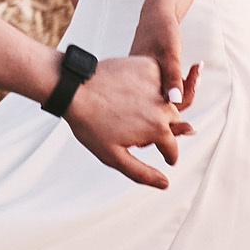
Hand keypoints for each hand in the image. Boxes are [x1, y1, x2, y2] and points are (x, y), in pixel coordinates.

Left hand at [62, 55, 193, 189]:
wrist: (75, 89)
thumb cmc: (90, 123)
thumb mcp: (114, 156)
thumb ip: (142, 173)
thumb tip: (164, 183)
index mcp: (158, 129)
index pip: (173, 148)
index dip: (168, 156)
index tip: (167, 158)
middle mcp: (163, 105)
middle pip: (174, 123)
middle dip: (164, 130)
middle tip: (143, 130)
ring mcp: (157, 83)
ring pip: (168, 101)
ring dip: (159, 107)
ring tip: (137, 110)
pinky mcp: (149, 66)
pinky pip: (159, 80)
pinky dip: (152, 86)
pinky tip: (134, 90)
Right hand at [129, 8, 202, 113]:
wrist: (156, 16)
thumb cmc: (161, 31)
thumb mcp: (169, 53)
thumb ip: (171, 77)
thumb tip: (175, 100)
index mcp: (137, 82)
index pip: (162, 106)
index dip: (184, 95)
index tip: (196, 72)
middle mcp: (138, 87)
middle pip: (165, 105)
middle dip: (187, 91)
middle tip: (197, 71)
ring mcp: (144, 84)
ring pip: (167, 97)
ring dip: (185, 86)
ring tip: (196, 68)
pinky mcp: (150, 80)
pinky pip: (166, 89)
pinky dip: (180, 82)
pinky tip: (191, 69)